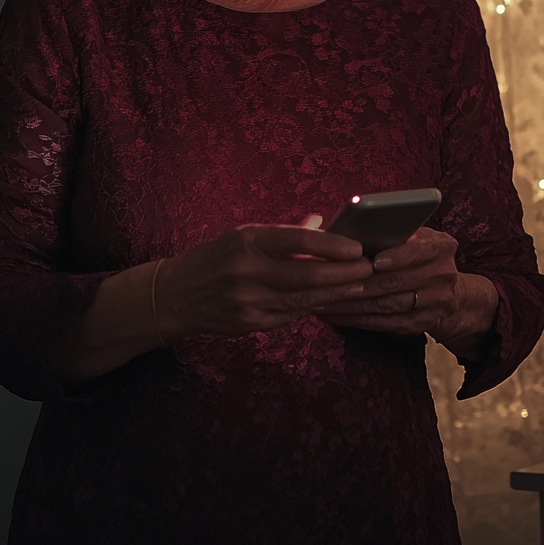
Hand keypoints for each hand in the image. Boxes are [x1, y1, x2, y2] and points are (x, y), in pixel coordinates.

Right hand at [156, 224, 374, 339]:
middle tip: (367, 269)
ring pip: (303, 299)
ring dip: (335, 292)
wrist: (176, 294)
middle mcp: (247, 269)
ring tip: (357, 285)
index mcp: (247, 240)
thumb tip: (320, 222)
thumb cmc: (216, 257)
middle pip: (307, 274)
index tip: (356, 247)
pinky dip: (313, 307)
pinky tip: (331, 300)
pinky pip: (290, 315)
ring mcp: (247, 300)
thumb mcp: (243, 235)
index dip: (332, 245)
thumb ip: (283, 233)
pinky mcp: (249, 322)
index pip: (299, 240)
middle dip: (343, 273)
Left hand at [313, 228, 498, 357]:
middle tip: (326, 282)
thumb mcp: (412, 237)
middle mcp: (443, 274)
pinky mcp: (422, 324)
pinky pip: (385, 323)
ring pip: (387, 305)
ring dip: (351, 304)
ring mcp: (436, 302)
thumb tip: (346, 231)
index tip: (374, 261)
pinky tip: (335, 314)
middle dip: (358, 283)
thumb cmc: (415, 254)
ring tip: (322, 300)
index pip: (418, 250)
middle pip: (396, 282)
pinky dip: (356, 319)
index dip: (396, 257)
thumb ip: (390, 233)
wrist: (447, 290)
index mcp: (440, 246)